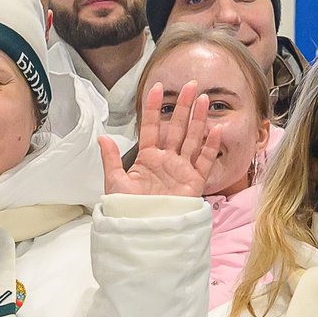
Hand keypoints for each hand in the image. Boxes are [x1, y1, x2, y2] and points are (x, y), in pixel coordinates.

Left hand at [100, 80, 223, 198]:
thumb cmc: (128, 210)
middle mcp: (166, 161)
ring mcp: (181, 170)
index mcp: (147, 159)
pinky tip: (216, 129)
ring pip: (193, 139)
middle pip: (177, 128)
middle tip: (191, 85)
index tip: (157, 88)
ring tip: (205, 100)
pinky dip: (211, 146)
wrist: (143, 231)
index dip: (154, 108)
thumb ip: (110, 159)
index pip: (152, 127)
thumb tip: (102, 137)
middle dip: (184, 106)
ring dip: (199, 120)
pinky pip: (205, 161)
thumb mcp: (115, 183)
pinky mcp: (194, 182)